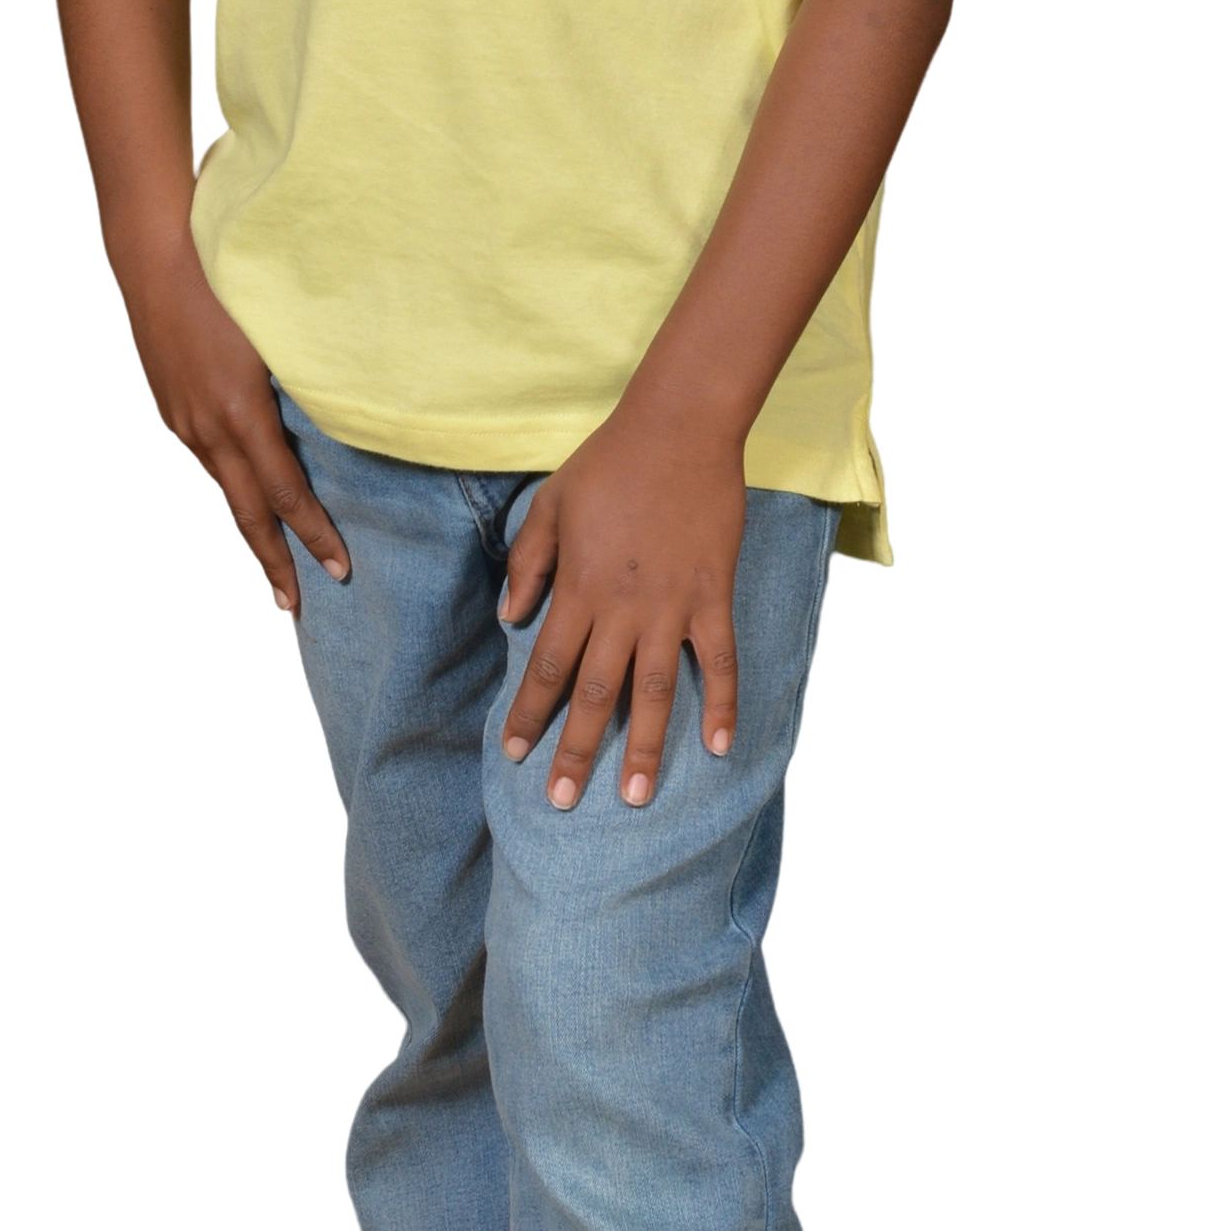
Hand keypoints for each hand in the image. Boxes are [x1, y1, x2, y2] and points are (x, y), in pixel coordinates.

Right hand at [124, 234, 348, 619]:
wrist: (158, 254)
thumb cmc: (230, 282)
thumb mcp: (278, 337)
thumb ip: (305, 383)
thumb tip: (342, 418)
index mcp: (240, 413)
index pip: (285, 492)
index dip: (313, 534)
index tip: (340, 568)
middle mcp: (207, 428)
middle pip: (246, 513)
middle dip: (276, 562)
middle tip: (297, 607)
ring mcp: (183, 421)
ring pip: (224, 491)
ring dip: (251, 531)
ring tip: (275, 567)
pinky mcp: (171, 409)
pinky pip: (208, 463)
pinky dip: (230, 491)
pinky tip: (244, 500)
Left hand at [495, 397, 744, 808]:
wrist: (679, 428)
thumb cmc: (609, 462)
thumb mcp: (550, 504)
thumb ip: (529, 563)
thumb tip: (509, 617)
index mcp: (578, 587)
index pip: (547, 665)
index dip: (529, 713)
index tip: (514, 754)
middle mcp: (623, 608)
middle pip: (596, 693)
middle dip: (577, 751)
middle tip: (562, 802)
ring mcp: (673, 606)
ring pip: (655, 690)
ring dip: (643, 746)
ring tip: (633, 797)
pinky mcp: (714, 596)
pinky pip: (720, 660)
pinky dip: (722, 704)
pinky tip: (717, 746)